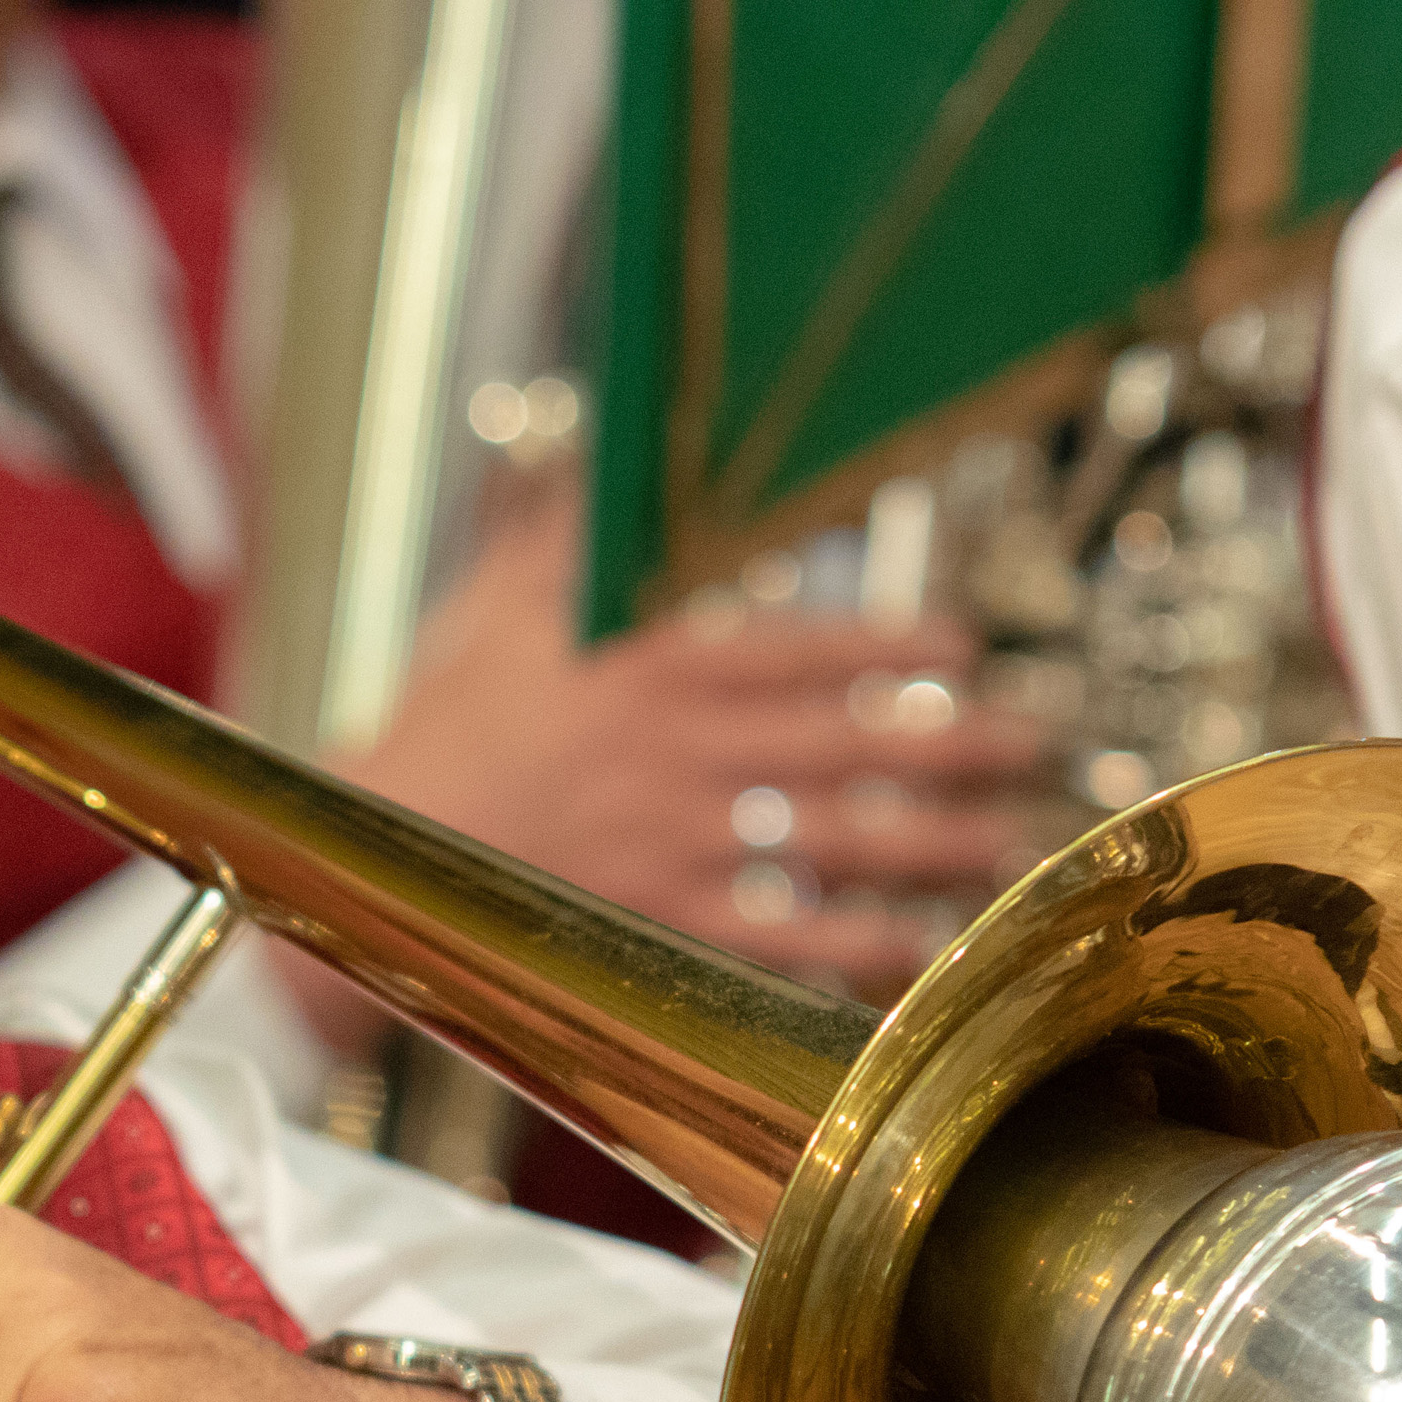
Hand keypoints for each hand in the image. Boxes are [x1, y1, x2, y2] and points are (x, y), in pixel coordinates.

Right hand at [341, 486, 1046, 997]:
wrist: (368, 860)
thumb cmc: (435, 729)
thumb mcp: (494, 607)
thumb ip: (566, 534)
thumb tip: (599, 454)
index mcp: (647, 664)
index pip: (800, 647)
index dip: (894, 644)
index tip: (965, 644)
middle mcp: (675, 753)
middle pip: (847, 745)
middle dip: (953, 745)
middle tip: (1034, 742)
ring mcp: (672, 845)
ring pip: (833, 843)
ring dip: (931, 844)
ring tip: (1005, 841)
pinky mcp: (655, 926)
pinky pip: (780, 939)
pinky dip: (854, 948)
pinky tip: (919, 946)